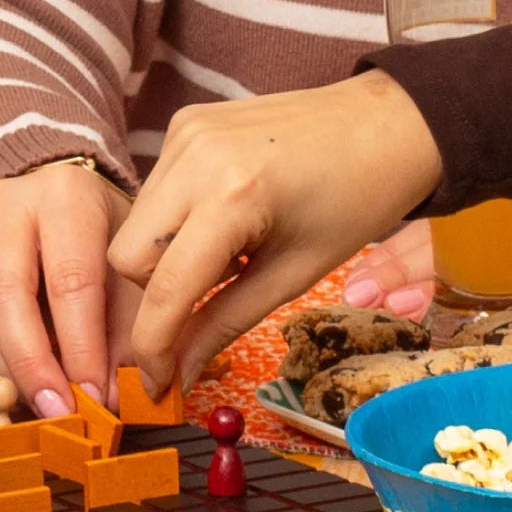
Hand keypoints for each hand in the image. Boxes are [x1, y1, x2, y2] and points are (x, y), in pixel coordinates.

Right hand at [0, 161, 139, 415]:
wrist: (65, 209)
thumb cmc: (108, 245)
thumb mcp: (133, 278)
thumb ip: (127, 336)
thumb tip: (106, 400)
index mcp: (65, 197)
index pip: (70, 282)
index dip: (81, 350)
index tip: (94, 399)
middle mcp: (6, 206)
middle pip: (6, 297)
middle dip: (32, 368)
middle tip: (57, 413)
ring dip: (3, 376)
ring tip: (37, 408)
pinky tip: (12, 394)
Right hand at [108, 71, 441, 394]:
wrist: (383, 125)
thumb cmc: (354, 204)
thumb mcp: (291, 278)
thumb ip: (223, 325)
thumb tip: (179, 375)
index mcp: (231, 196)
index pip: (163, 288)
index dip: (153, 348)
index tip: (158, 386)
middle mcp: (195, 157)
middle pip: (128, 257)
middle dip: (155, 299)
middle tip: (204, 307)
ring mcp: (185, 134)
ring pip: (135, 228)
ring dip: (165, 263)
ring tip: (225, 260)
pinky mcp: (185, 124)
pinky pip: (155, 197)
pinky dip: (176, 228)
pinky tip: (223, 227)